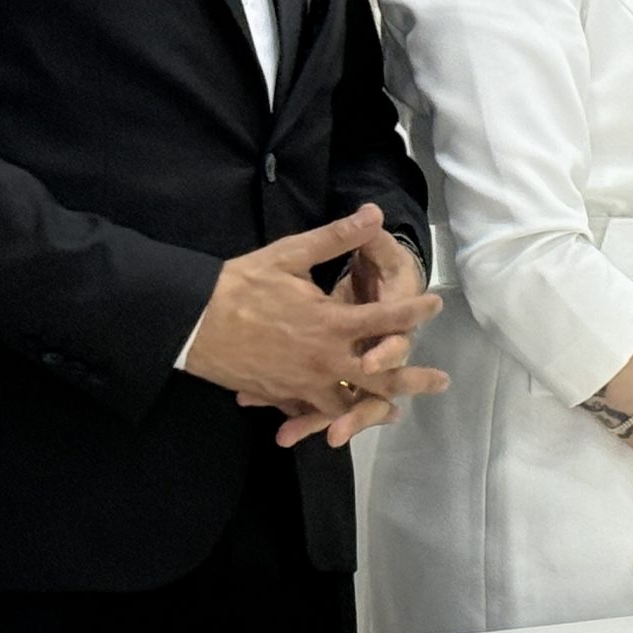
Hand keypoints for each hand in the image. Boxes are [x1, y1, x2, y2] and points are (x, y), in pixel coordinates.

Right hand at [187, 205, 447, 448]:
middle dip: (412, 379)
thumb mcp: (290, 255)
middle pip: (379, 377)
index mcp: (331, 322)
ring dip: (374, 408)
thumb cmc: (241, 285)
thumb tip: (374, 212)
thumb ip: (336, 237)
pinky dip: (328, 417)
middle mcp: (323, 358)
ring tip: (396, 412)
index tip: (436, 305)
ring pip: (347, 403)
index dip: (415, 311)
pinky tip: (340, 421)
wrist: (190, 323)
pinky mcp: (280, 395)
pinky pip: (310, 412)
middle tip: (441, 381)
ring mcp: (301, 383)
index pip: (387, 317)